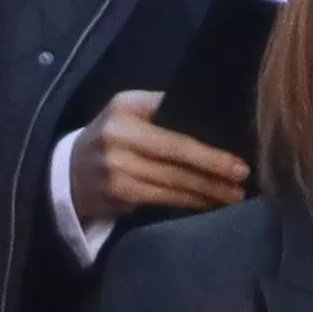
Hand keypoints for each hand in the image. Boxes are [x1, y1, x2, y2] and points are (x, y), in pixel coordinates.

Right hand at [70, 90, 248, 226]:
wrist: (70, 171)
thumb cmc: (113, 137)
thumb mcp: (129, 112)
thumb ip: (162, 111)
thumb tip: (215, 123)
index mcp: (127, 107)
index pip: (174, 122)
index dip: (207, 144)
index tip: (237, 157)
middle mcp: (119, 135)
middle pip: (176, 152)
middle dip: (214, 168)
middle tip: (243, 177)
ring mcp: (117, 166)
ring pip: (173, 180)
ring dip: (208, 190)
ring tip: (234, 196)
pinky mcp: (118, 193)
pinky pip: (163, 198)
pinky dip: (189, 202)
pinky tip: (208, 204)